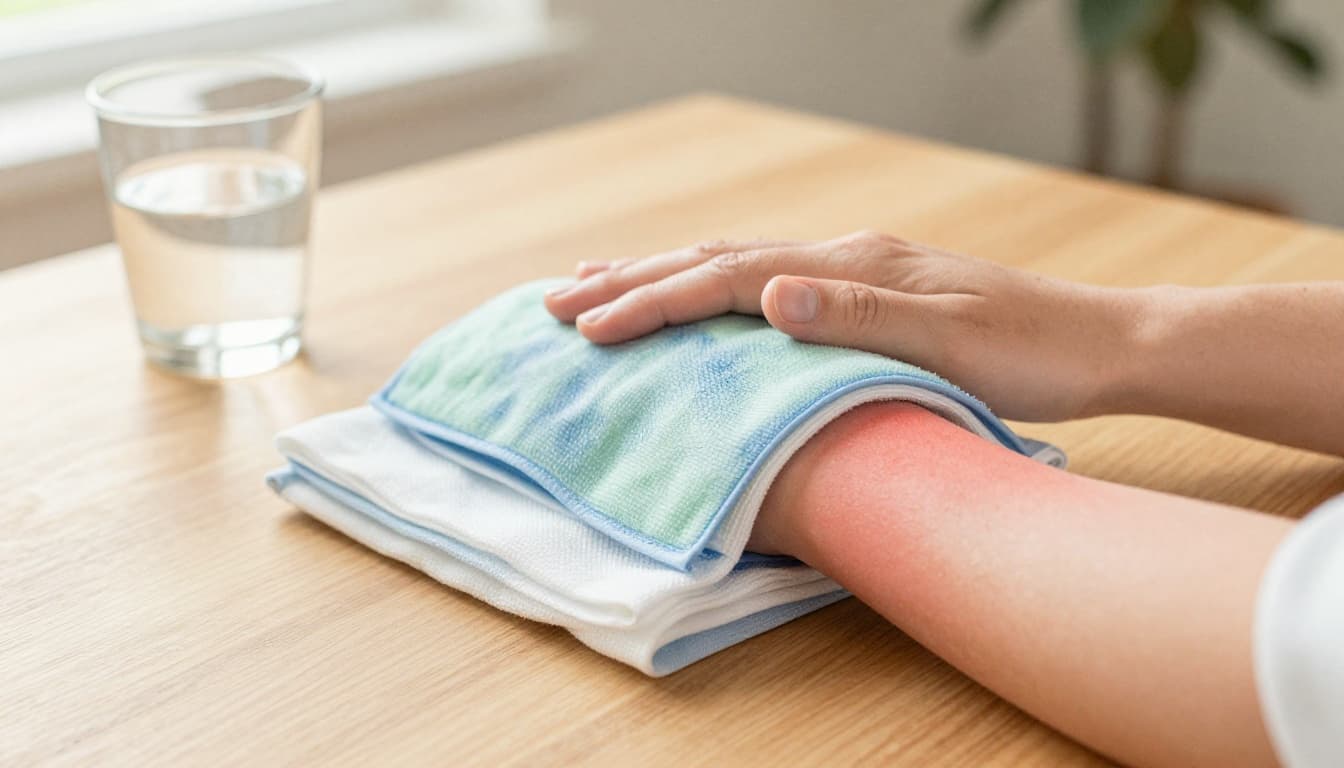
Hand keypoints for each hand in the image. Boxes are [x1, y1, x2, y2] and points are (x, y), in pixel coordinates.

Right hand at [544, 231, 1142, 421]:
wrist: (1099, 343)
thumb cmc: (1031, 353)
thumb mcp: (950, 341)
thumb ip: (857, 317)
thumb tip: (769, 292)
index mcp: (852, 267)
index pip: (730, 276)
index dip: (655, 300)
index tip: (588, 325)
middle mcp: (844, 257)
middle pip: (716, 256)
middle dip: (633, 280)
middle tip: (556, 300)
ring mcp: (854, 268)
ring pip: (734, 260)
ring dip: (662, 274)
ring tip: (598, 284)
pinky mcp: (866, 288)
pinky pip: (765, 279)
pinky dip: (711, 285)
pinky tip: (700, 294)